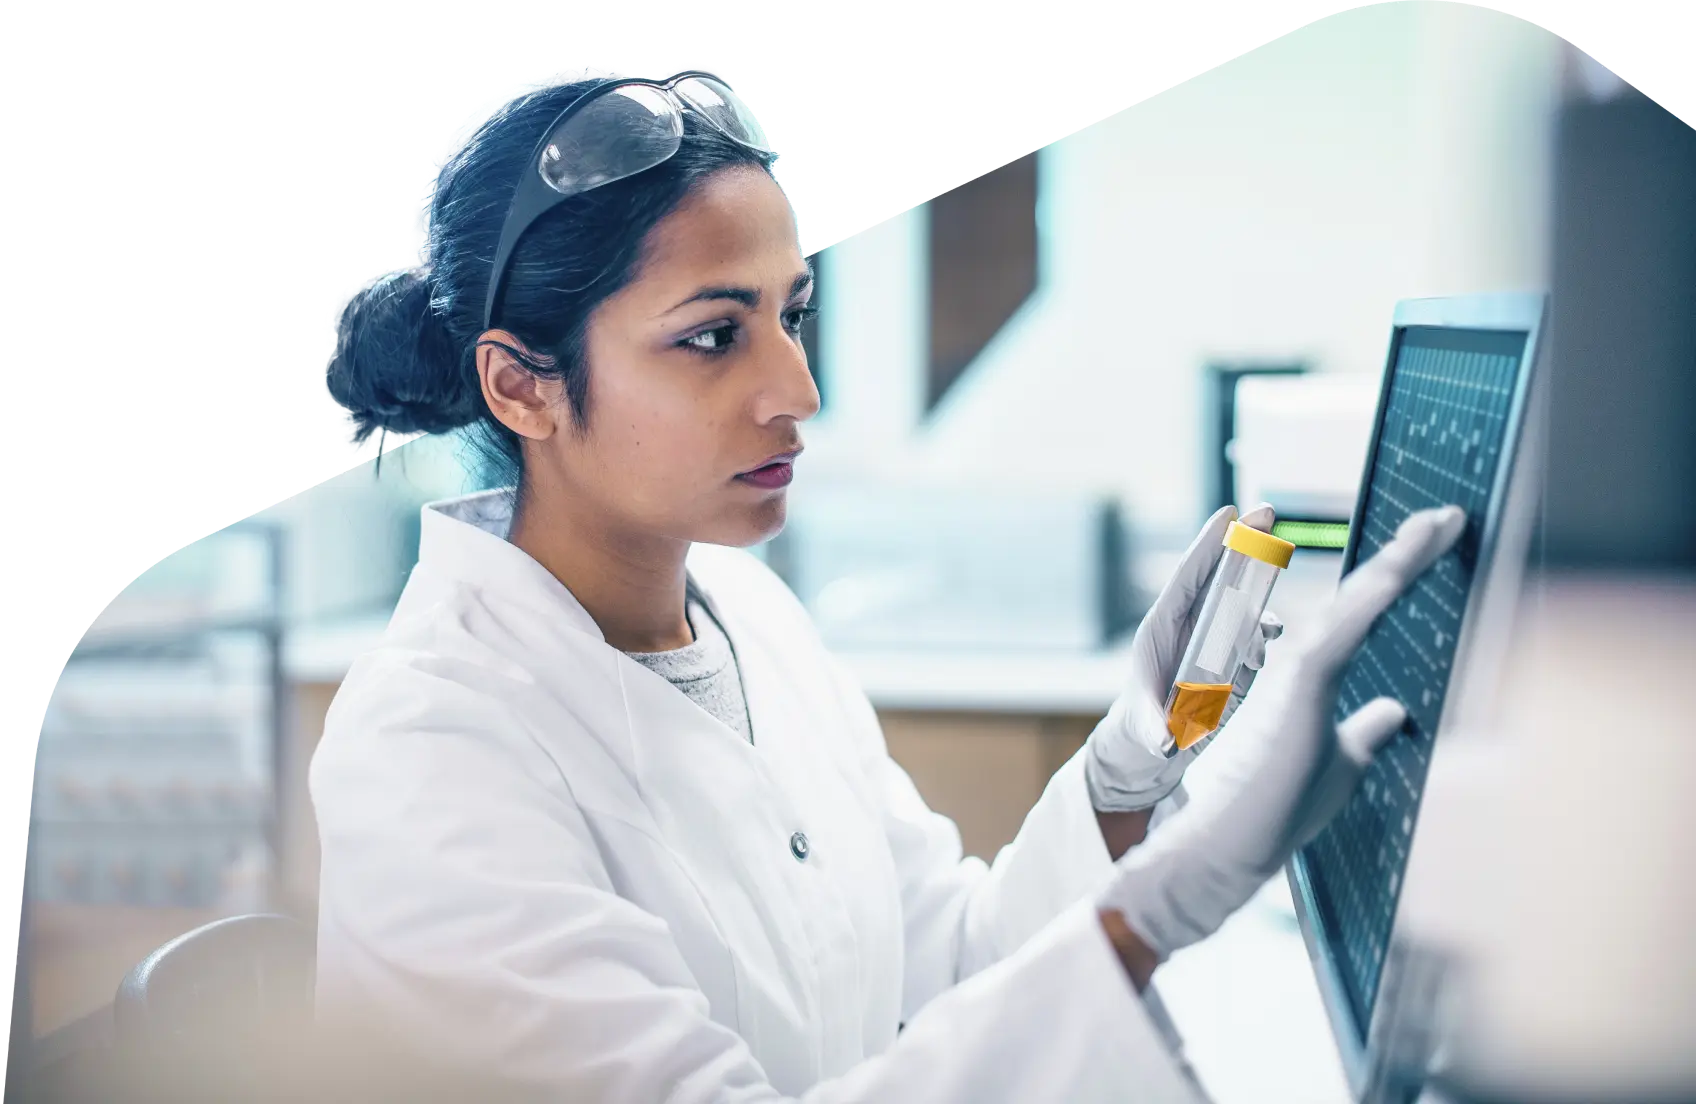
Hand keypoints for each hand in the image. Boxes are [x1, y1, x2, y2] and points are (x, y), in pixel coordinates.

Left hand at [1084, 503, 1285, 812]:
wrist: (1154, 749)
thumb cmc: (1140, 729)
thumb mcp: (1143, 729)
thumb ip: (1154, 731)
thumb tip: (1166, 744)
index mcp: (1162, 628)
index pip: (1187, 577)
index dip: (1207, 545)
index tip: (1228, 513)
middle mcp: (1191, 627)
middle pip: (1219, 576)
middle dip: (1243, 543)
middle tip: (1267, 510)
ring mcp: (1215, 641)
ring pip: (1242, 605)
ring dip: (1261, 598)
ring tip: (1270, 625)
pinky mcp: (1235, 661)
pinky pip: (1256, 637)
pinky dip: (1266, 634)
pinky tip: (1272, 640)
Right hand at [1098, 505, 1467, 958]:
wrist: (1233, 842)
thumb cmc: (1276, 808)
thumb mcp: (1342, 763)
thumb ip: (1365, 731)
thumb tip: (1394, 711)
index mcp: (1314, 675)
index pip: (1364, 615)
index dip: (1401, 577)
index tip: (1438, 542)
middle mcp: (1305, 660)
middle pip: (1365, 596)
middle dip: (1409, 554)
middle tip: (1450, 516)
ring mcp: (1300, 667)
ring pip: (1358, 601)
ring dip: (1401, 562)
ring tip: (1438, 525)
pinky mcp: (1301, 681)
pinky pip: (1345, 628)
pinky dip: (1374, 596)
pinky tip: (1403, 568)